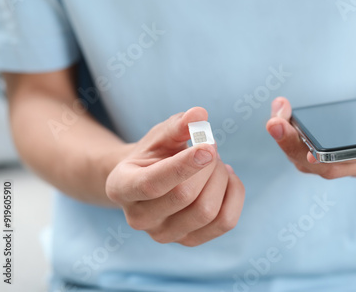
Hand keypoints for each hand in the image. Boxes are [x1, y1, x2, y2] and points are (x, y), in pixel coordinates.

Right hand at [106, 107, 244, 246]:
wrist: (149, 181)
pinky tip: (226, 179)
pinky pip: (225, 222)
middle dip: (207, 166)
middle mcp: (138, 219)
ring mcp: (164, 235)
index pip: (153, 184)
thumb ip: (176, 125)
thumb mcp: (159, 136)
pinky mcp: (190, 241)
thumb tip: (199, 115)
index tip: (209, 147)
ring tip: (216, 163)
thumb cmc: (154, 155)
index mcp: (121, 187)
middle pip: (185, 196)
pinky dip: (234, 195)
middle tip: (211, 147)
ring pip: (207, 211)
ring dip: (221, 179)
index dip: (184, 166)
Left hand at [266, 72, 355, 178]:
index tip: (310, 152)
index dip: (329, 162)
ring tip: (275, 115)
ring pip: (307, 159)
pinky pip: (304, 147)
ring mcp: (341, 158)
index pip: (350, 164)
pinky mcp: (329, 148)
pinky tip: (280, 113)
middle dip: (293, 145)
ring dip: (286, 140)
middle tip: (275, 122)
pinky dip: (289, 134)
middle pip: (320, 165)